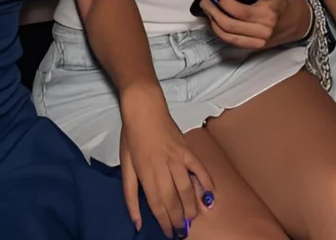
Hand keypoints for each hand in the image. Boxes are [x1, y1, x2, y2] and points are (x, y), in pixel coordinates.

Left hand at [118, 94, 214, 237]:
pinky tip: (210, 197)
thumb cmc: (132, 137)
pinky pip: (200, 170)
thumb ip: (130, 196)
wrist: (144, 109)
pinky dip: (207, 184)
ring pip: (187, 188)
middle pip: (173, 199)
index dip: (164, 221)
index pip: (157, 203)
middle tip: (182, 231)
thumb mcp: (125, 166)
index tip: (168, 233)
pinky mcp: (187, 150)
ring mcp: (177, 158)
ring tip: (193, 219)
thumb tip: (136, 221)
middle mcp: (163, 167)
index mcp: (146, 172)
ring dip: (192, 206)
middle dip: (178, 218)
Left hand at [197, 0, 304, 49]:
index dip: (228, 1)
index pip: (245, 8)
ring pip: (230, 32)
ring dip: (214, 20)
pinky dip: (219, 32)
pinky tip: (213, 22)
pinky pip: (232, 41)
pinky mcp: (254, 46)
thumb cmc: (278, 5)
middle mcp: (265, 26)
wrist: (291, 24)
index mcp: (270, 9)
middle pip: (234, 20)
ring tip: (206, 9)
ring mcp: (259, 39)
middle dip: (215, 9)